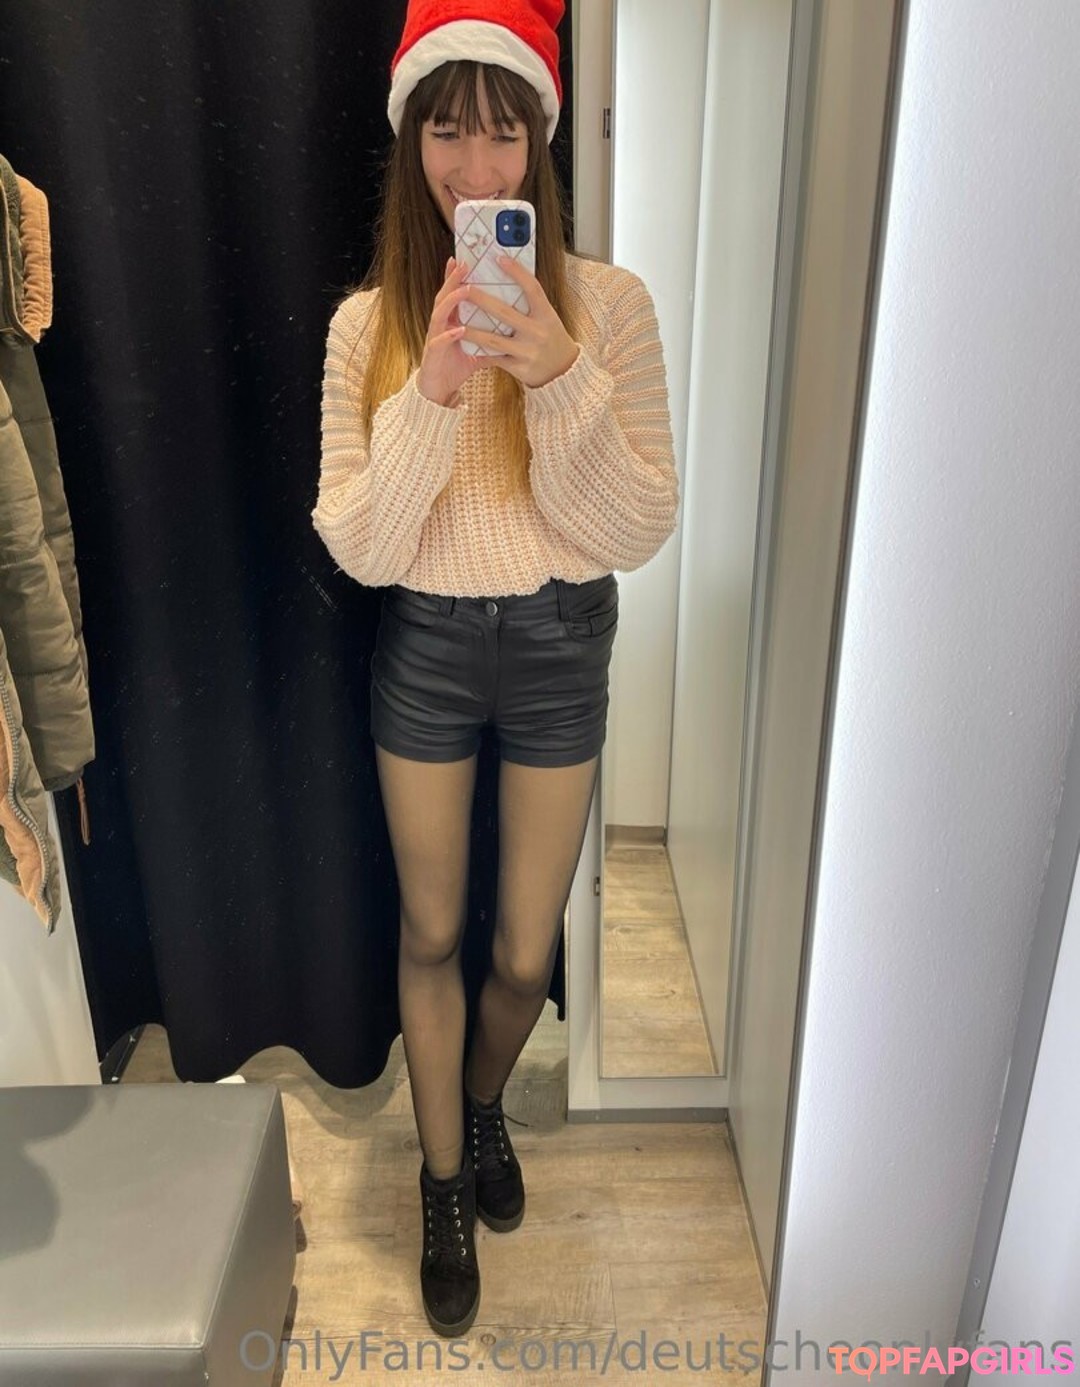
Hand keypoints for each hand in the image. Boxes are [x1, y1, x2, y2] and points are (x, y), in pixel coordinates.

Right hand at [416, 258, 487, 406]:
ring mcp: (435, 338)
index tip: (465, 259)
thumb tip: (512, 332)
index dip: (457, 277)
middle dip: (453, 280)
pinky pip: (440, 342)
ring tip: (465, 290)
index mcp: (450, 321)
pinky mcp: (433, 354)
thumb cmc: (455, 367)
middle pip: (444, 296)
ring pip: (439, 314)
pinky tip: (459, 329)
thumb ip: (490, 338)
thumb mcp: (476, 350)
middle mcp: (441, 325)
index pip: (454, 294)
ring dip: (451, 301)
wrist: (437, 391)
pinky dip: (449, 335)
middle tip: (463, 264)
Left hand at [459, 255, 580, 388]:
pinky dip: (480, 352)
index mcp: (546, 315)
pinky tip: (467, 345)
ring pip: (493, 339)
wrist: (564, 372)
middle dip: (481, 300)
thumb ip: (532, 303)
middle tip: (464, 288)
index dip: (517, 272)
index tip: (499, 258)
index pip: (533, 289)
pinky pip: (495, 358)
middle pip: (505, 313)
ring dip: (472, 331)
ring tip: (455, 323)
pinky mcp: (519, 368)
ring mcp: (527, 351)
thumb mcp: (548, 318)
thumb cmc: (551, 338)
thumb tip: (512, 278)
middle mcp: (537, 332)